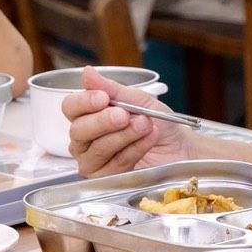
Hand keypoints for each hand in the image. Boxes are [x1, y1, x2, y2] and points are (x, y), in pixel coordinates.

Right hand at [62, 67, 192, 176]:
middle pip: (78, 130)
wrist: (180, 146)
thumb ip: (113, 89)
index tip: (103, 98)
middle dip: (104, 121)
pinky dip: (134, 150)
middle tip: (126, 115)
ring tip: (145, 125)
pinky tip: (148, 140)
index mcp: (88, 115)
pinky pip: (113, 164)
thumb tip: (88, 73)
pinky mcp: (106, 178)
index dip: (84, 102)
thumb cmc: (158, 122)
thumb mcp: (139, 100)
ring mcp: (93, 160)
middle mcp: (85, 138)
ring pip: (96, 149)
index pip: (70, 107)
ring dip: (124, 135)